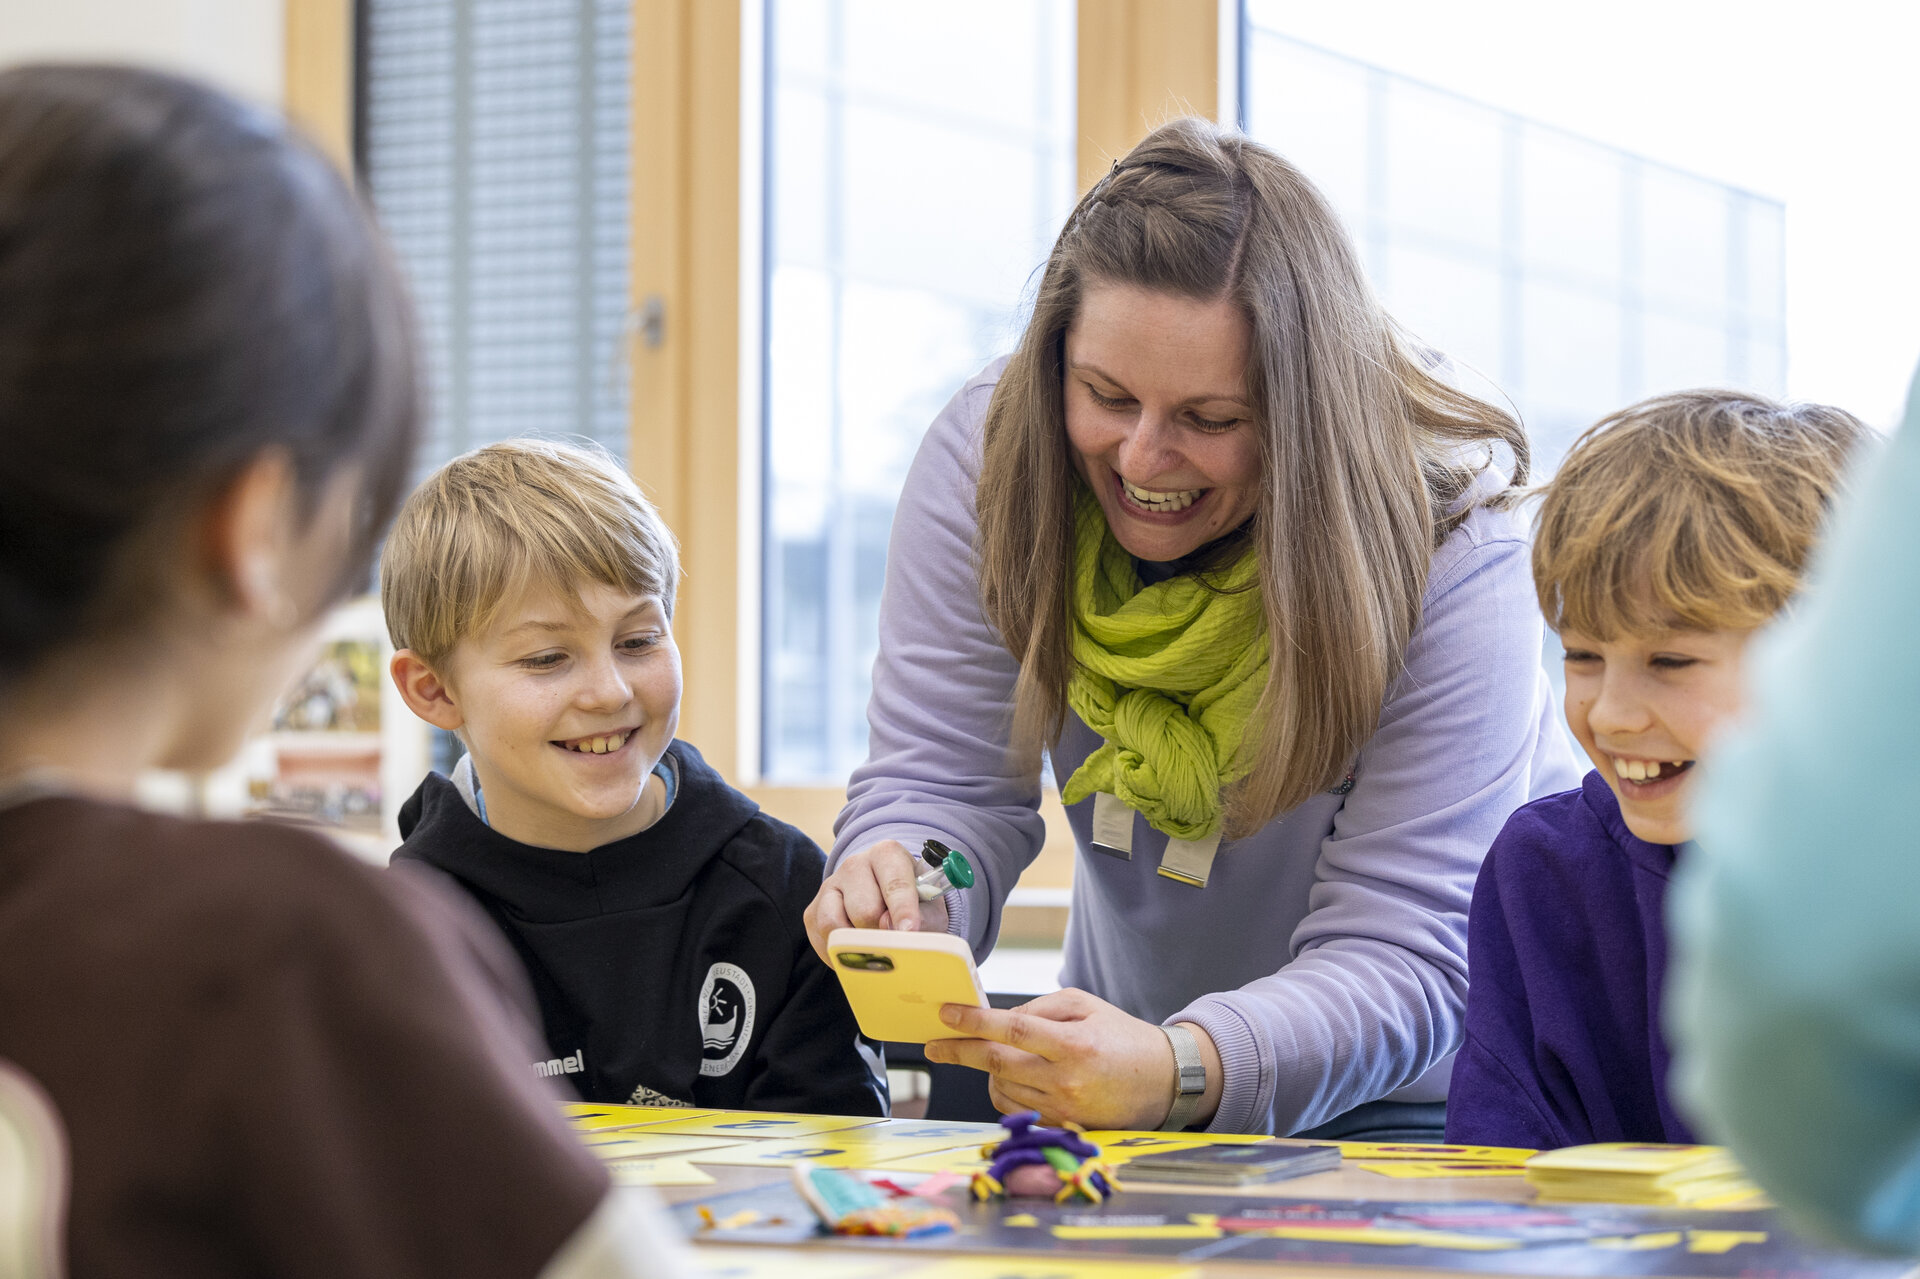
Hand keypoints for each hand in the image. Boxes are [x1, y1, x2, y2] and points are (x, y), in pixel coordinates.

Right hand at [803, 839, 950, 963]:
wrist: (889, 903)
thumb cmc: (914, 905)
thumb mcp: (930, 908)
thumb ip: (923, 918)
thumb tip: (892, 929)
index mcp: (887, 854)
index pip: (895, 883)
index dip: (903, 910)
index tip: (909, 931)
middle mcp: (855, 864)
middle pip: (866, 910)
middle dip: (882, 932)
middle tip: (893, 938)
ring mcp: (830, 885)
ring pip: (837, 924)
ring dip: (858, 942)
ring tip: (875, 944)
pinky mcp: (813, 910)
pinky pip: (823, 938)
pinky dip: (841, 952)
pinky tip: (857, 949)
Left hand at [923, 988, 1221, 1130]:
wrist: (1163, 1082)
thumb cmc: (1121, 1036)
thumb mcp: (1085, 1006)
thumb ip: (1039, 1010)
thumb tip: (997, 1020)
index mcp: (1073, 1045)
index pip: (1012, 1031)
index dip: (974, 1022)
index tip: (946, 1014)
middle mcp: (1066, 1081)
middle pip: (996, 1064)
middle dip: (959, 1051)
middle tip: (936, 1042)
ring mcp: (1062, 1110)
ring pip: (1000, 1088)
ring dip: (986, 1069)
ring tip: (997, 1054)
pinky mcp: (1060, 1128)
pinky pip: (1014, 1108)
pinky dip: (1003, 1089)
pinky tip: (1014, 1075)